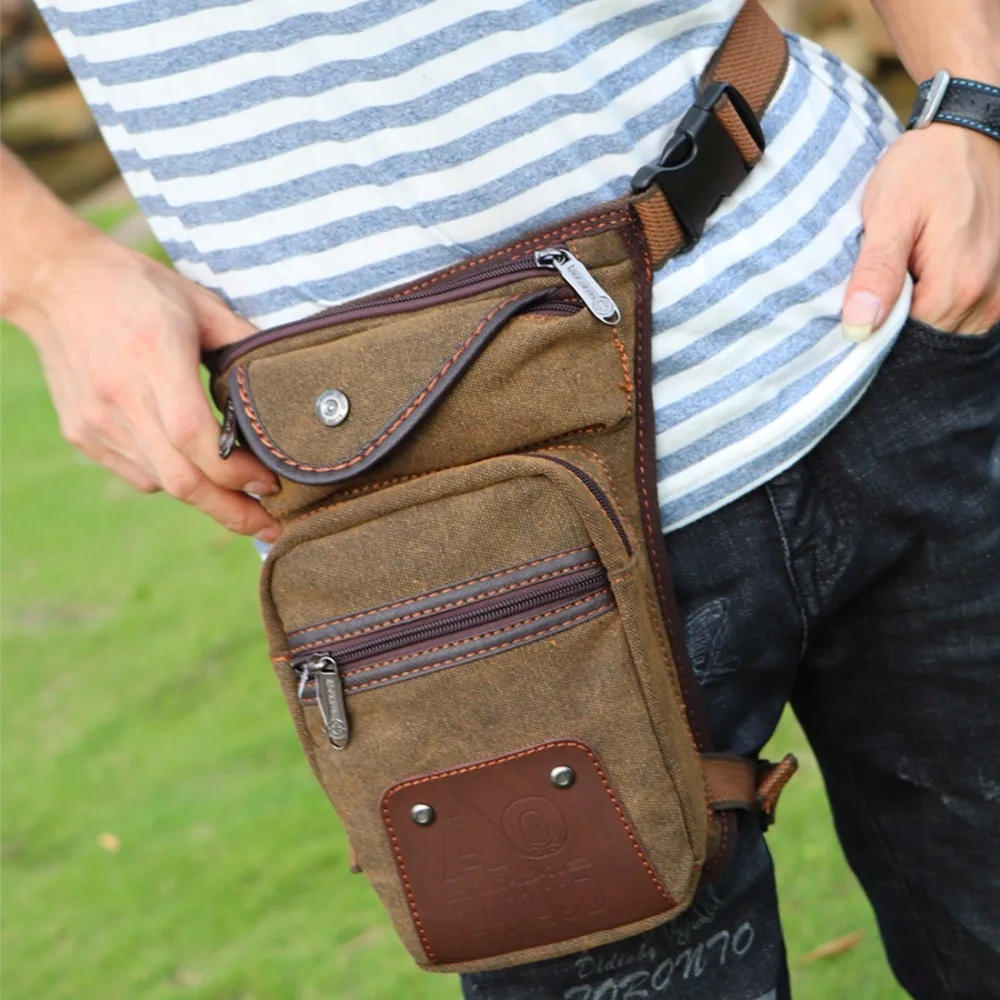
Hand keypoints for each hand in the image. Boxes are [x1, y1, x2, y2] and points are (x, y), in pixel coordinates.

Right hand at [14, 229, 279, 540]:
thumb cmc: (138, 289)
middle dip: (231, 511)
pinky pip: (140, 475)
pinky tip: (194, 470)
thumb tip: (286, 385)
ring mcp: (96, 421)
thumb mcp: (200, 304)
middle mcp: (120, 396)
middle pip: (180, 478)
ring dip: (207, 499)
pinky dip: (173, 480)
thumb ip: (244, 344)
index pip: (195, 436)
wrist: (56, 282)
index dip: (236, 471)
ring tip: (243, 503)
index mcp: (153, 356)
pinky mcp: (82, 434)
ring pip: (162, 483)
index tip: (271, 483)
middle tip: (269, 526)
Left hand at [842, 124, 999, 338]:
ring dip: (919, 313)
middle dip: (897, 326)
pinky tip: (920, 275)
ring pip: (947, 329)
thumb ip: (876, 273)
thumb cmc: (925, 168)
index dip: (875, 333)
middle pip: (929, 340)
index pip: (905, 344)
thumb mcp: (889, 214)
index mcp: (957, 287)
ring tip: (901, 275)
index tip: (855, 309)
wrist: (969, 129)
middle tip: (873, 289)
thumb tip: (858, 328)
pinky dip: (939, 303)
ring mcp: (999, 291)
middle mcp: (987, 298)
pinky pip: (964, 312)